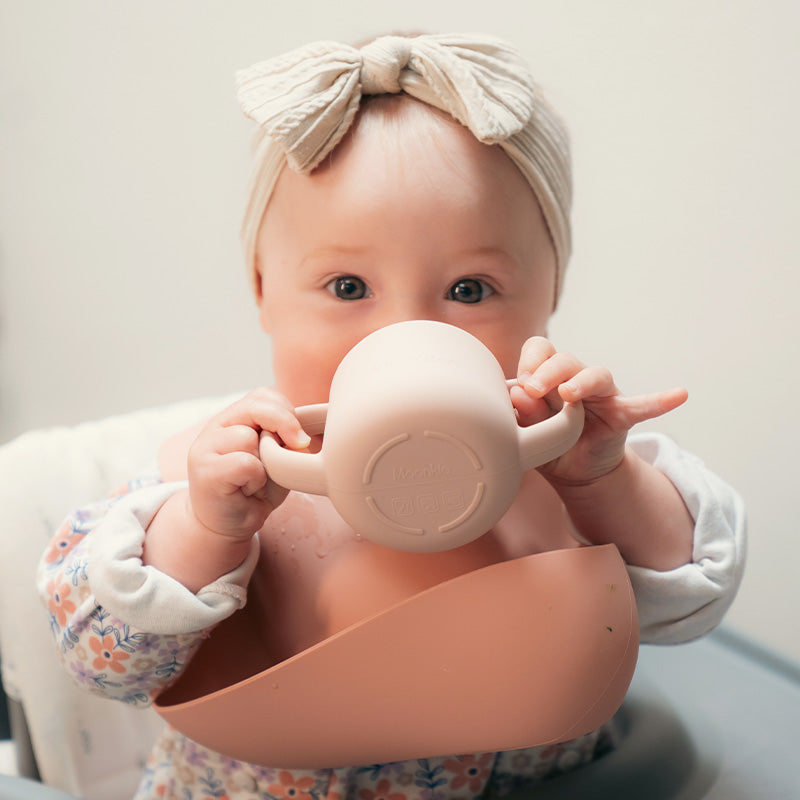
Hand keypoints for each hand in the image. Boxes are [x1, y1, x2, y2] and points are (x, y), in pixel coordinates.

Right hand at [186, 388, 310, 540]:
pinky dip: (255, 479)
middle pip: (256, 408)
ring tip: (257, 479)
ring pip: (249, 437)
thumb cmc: (256, 490)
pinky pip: (245, 463)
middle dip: (283, 425)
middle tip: (295, 447)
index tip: (299, 437)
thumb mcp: (277, 459)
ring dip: (264, 462)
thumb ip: (284, 439)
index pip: (263, 395)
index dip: (286, 411)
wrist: (227, 525)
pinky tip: (247, 490)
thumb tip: (299, 436)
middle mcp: (216, 427)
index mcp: (234, 418)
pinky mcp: (205, 470)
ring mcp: (205, 447)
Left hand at [510, 337, 687, 486]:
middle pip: (565, 360)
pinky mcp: (622, 414)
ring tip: (569, 393)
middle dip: (547, 371)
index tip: (519, 383)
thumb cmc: (548, 442)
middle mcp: (576, 379)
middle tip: (533, 388)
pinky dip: (660, 400)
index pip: (540, 350)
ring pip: (596, 375)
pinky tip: (679, 395)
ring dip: (582, 381)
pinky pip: (644, 405)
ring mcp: (601, 395)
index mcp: (549, 377)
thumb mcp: (529, 432)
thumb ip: (524, 414)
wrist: (573, 471)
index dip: (530, 361)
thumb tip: (515, 395)